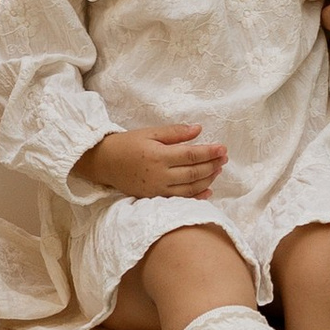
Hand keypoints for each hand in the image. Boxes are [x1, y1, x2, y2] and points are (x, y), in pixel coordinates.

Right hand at [70, 123, 227, 199]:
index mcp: (159, 156)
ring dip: (207, 180)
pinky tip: (208, 190)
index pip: (191, 155)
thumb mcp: (150, 132)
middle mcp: (160, 175)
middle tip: (224, 158)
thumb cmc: (128, 144)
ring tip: (218, 170)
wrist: (104, 163)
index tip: (223, 148)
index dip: (209, 152)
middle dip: (212, 165)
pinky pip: (180, 199)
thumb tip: (198, 129)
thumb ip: (175, 132)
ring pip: (190, 188)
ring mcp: (158, 189)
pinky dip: (196, 196)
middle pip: (194, 173)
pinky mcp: (154, 198)